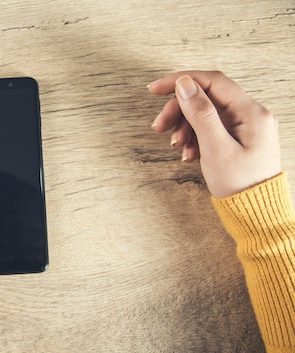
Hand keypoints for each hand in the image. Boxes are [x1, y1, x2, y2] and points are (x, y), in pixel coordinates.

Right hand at [148, 70, 280, 197]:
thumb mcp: (216, 148)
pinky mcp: (237, 138)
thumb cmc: (240, 185)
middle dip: (179, 110)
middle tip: (159, 126)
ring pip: (205, 113)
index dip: (181, 81)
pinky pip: (210, 128)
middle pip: (206, 98)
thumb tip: (185, 85)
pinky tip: (188, 154)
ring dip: (184, 126)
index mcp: (251, 112)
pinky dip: (194, 137)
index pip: (212, 82)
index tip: (155, 89)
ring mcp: (245, 126)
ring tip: (177, 147)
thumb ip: (201, 114)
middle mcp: (250, 114)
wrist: (255, 214)